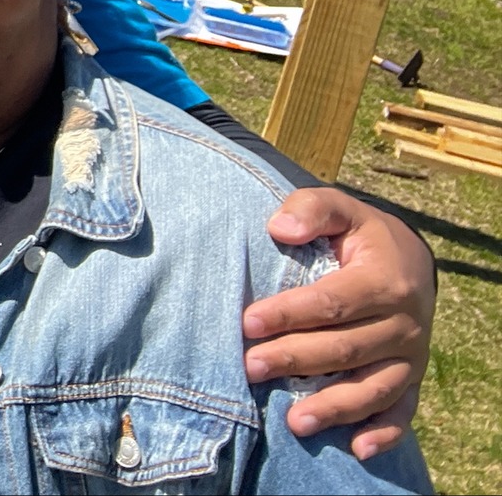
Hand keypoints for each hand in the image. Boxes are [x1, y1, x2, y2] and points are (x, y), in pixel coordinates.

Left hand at [243, 188, 433, 458]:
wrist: (411, 262)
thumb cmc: (360, 235)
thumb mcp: (341, 209)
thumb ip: (312, 210)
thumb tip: (280, 228)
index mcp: (385, 281)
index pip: (332, 303)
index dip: (289, 313)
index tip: (247, 323)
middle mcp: (404, 324)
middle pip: (345, 348)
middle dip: (295, 360)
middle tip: (251, 368)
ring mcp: (410, 357)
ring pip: (372, 388)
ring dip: (333, 407)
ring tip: (293, 422)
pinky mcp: (412, 380)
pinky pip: (401, 411)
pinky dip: (382, 433)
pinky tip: (356, 449)